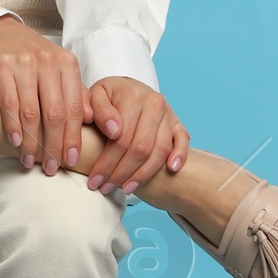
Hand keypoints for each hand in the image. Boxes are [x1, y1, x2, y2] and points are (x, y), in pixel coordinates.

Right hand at [0, 15, 89, 173]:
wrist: (0, 30)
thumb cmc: (33, 55)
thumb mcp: (59, 68)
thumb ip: (75, 92)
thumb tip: (92, 119)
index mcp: (67, 64)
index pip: (75, 108)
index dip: (73, 137)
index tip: (71, 160)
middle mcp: (48, 62)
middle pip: (55, 113)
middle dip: (54, 145)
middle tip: (51, 168)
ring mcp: (24, 63)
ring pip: (31, 112)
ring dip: (31, 141)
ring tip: (29, 160)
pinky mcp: (1, 65)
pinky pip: (9, 102)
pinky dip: (12, 126)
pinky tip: (15, 141)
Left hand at [86, 77, 187, 196]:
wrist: (127, 88)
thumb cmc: (108, 96)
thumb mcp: (95, 96)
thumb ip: (98, 110)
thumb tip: (113, 131)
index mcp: (133, 95)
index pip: (120, 138)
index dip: (107, 163)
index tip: (94, 180)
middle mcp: (154, 103)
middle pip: (140, 148)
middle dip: (121, 173)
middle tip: (105, 188)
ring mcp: (168, 114)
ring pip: (160, 150)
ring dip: (143, 174)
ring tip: (126, 189)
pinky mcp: (177, 123)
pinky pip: (183, 141)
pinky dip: (179, 155)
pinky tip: (171, 170)